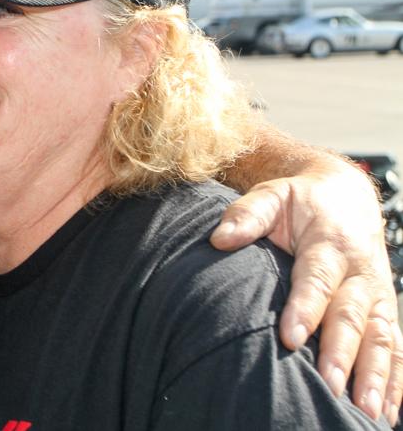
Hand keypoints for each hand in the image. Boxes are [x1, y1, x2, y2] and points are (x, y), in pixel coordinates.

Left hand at [210, 166, 400, 423]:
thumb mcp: (272, 195)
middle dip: (342, 352)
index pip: (316, 279)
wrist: (345, 196)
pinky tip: (388, 411)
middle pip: (352, 316)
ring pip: (381, 337)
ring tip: (366, 410)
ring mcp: (377, 294)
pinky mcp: (385, 310)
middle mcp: (360, 272)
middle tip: (328, 385)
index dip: (306, 308)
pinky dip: (397, 379)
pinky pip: (396, 347)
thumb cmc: (299, 202)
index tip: (290, 338)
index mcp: (330, 243)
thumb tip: (219, 237)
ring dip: (376, 374)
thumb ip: (247, 214)